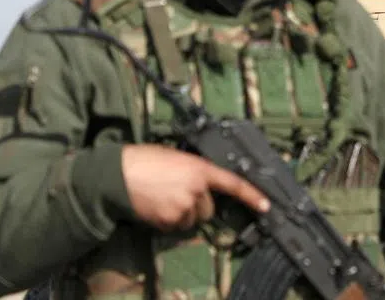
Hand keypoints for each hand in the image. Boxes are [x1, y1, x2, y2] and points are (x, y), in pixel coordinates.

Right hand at [120, 144, 269, 231]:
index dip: (252, 195)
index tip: (266, 205)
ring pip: (192, 220)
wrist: (118, 174)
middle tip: (178, 193)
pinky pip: (176, 227)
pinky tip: (156, 207)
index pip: (233, 183)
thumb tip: (205, 183)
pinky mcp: (169, 220)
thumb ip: (196, 170)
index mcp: (201, 169)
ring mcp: (183, 207)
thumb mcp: (178, 158)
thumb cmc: (146, 159)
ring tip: (164, 199)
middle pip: (209, 208)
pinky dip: (169, 221)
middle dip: (198, 205)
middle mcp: (197, 189)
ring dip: (183, 214)